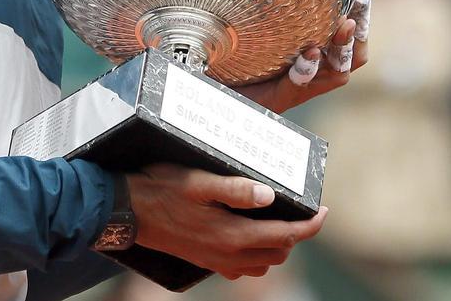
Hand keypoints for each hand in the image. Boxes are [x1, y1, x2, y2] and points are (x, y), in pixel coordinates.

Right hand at [126, 164, 327, 279]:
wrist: (126, 211)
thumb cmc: (161, 188)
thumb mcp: (197, 181)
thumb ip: (235, 189)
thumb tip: (270, 195)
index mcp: (232, 234)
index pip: (286, 235)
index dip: (310, 225)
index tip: (323, 210)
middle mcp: (228, 254)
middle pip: (279, 253)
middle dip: (296, 234)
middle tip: (301, 210)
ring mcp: (216, 261)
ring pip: (263, 264)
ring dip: (278, 246)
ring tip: (279, 220)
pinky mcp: (205, 261)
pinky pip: (243, 268)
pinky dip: (257, 255)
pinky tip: (249, 235)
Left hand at [237, 0, 372, 113]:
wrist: (215, 90)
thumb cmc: (238, 54)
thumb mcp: (261, 24)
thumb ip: (274, 1)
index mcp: (315, 55)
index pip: (350, 36)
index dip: (361, 13)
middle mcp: (314, 75)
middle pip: (354, 56)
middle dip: (361, 26)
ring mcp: (299, 89)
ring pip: (336, 73)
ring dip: (341, 47)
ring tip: (345, 23)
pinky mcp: (278, 99)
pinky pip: (297, 85)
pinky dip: (307, 69)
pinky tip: (310, 52)